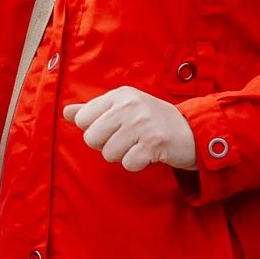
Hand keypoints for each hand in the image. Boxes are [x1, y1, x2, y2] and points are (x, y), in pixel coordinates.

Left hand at [63, 88, 197, 171]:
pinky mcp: (154, 143)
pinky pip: (128, 163)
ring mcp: (142, 123)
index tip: (113, 129)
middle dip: (106, 146)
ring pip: (108, 153)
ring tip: (139, 145)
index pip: (82, 119)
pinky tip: (148, 154)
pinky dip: (136, 164)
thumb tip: (66, 112)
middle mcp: (130, 105)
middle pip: (91, 138)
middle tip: (127, 140)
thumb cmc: (152, 121)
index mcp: (120, 95)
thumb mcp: (123, 108)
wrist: (193, 131)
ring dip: (122, 156)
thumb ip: (94, 110)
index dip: (94, 131)